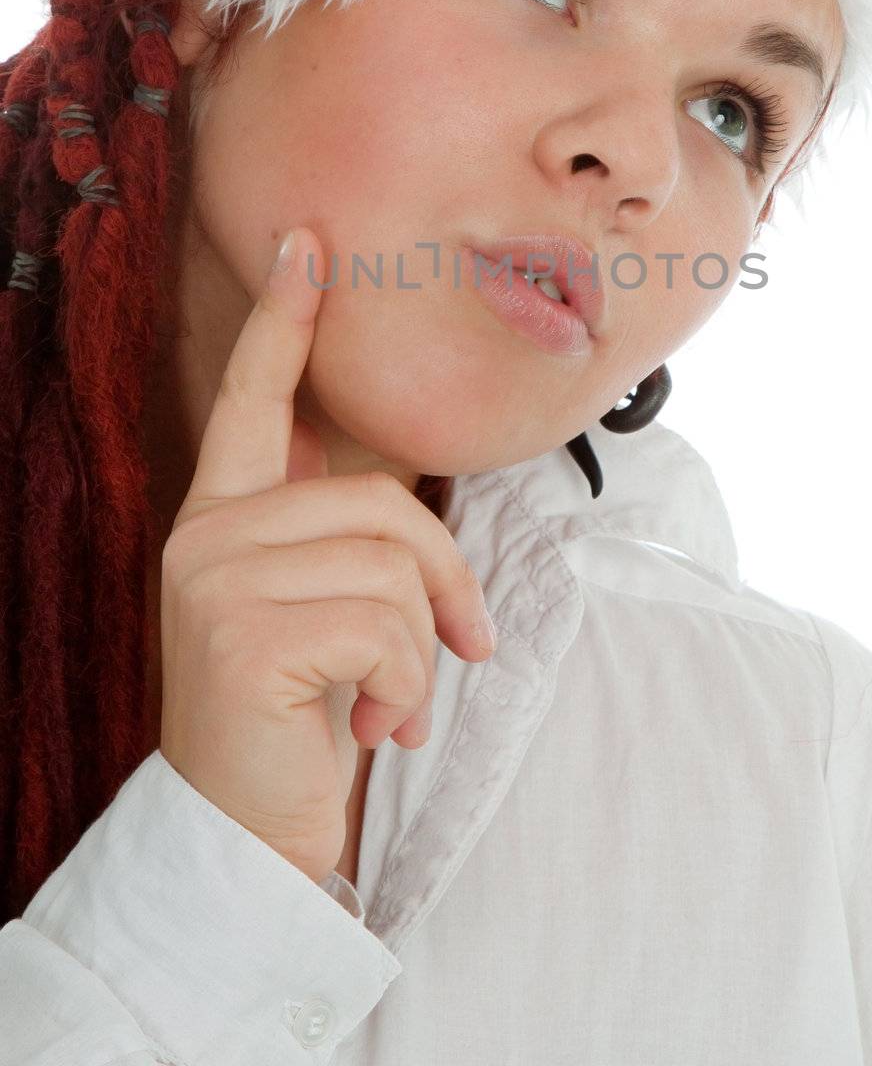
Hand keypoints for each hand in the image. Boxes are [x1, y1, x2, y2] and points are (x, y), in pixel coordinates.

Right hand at [157, 225, 495, 883]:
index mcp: (223, 520)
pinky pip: (387, 628)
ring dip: (420, 649)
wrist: (245, 835)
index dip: (284, 320)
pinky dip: (407, 687)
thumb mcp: (320, 615)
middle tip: (458, 650)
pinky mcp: (244, 635)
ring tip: (389, 704)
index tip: (307, 243)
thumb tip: (412, 509)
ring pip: (393, 565)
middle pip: (381, 504)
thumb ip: (344, 545)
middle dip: (443, 583)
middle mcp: (207, 536)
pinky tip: (368, 728)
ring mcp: (217, 581)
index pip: (255, 401)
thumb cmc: (298, 716)